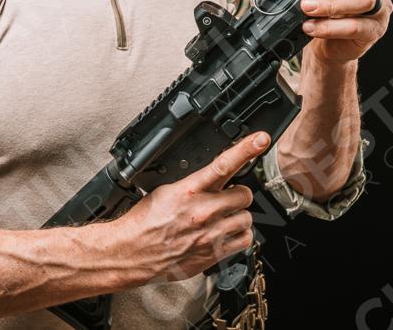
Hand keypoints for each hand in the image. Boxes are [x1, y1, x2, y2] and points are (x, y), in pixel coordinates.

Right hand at [109, 131, 270, 282]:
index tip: (261, 139)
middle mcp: (203, 212)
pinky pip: (244, 239)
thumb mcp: (164, 191)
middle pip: (244, 194)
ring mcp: (210, 234)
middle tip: (225, 197)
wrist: (132, 253)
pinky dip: (239, 235)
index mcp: (188, 190)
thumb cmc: (144, 223)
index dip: (245, 149)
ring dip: (237, 216)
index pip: (223, 164)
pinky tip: (226, 232)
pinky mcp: (214, 253)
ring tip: (222, 217)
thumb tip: (211, 174)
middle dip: (237, 194)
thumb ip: (192, 183)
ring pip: (247, 218)